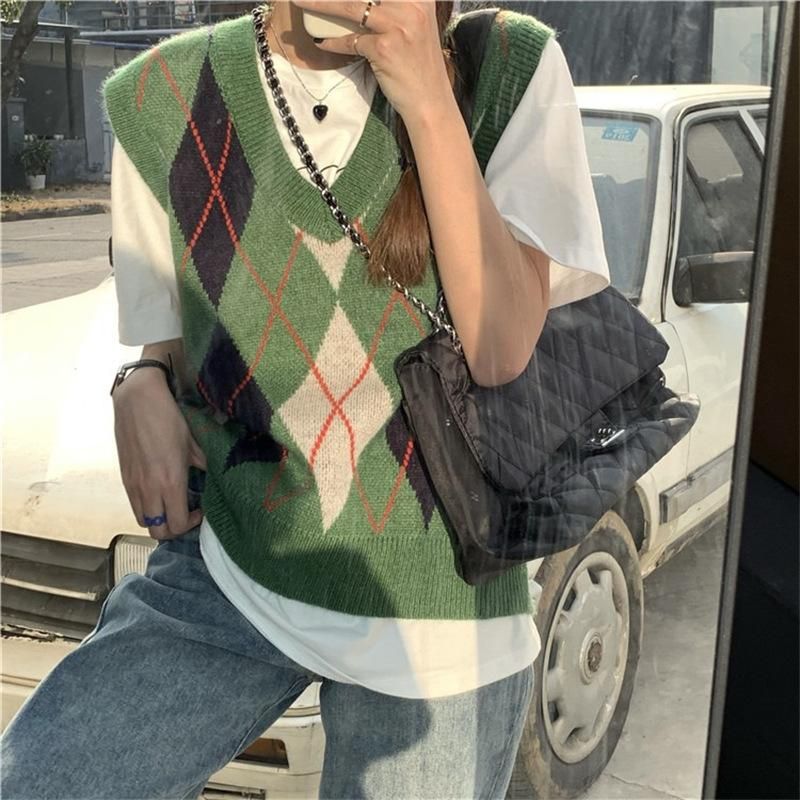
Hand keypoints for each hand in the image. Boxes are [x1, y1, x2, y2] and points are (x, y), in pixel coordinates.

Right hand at [112, 366, 206, 539]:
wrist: (137, 400)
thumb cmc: (169, 419)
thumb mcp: (194, 443)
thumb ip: (205, 465)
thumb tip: (218, 477)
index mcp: (170, 483)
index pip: (177, 525)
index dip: (191, 524)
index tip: (200, 510)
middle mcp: (148, 489)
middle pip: (158, 532)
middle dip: (174, 529)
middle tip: (186, 513)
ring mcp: (133, 485)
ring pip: (143, 521)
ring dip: (158, 520)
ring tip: (172, 504)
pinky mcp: (123, 478)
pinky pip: (134, 505)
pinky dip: (147, 508)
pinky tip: (158, 492)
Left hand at [291, 0, 451, 122]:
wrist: (430, 100)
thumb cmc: (420, 66)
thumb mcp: (416, 26)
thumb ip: (398, 7)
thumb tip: (364, 2)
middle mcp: (411, 6)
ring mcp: (397, 26)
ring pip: (350, 7)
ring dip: (320, 5)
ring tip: (301, 2)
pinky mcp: (384, 48)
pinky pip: (350, 40)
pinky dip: (333, 42)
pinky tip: (322, 43)